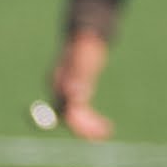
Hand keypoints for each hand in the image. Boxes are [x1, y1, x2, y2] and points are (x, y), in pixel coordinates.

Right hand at [38, 25, 111, 141]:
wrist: (87, 33)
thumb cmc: (86, 45)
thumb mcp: (85, 59)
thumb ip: (79, 75)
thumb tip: (75, 96)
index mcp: (60, 84)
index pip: (66, 112)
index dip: (79, 125)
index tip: (96, 132)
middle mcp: (60, 89)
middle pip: (69, 117)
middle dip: (85, 128)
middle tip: (105, 134)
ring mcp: (67, 91)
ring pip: (75, 117)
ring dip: (89, 127)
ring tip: (107, 132)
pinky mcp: (76, 90)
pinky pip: (81, 111)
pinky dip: (91, 120)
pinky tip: (105, 126)